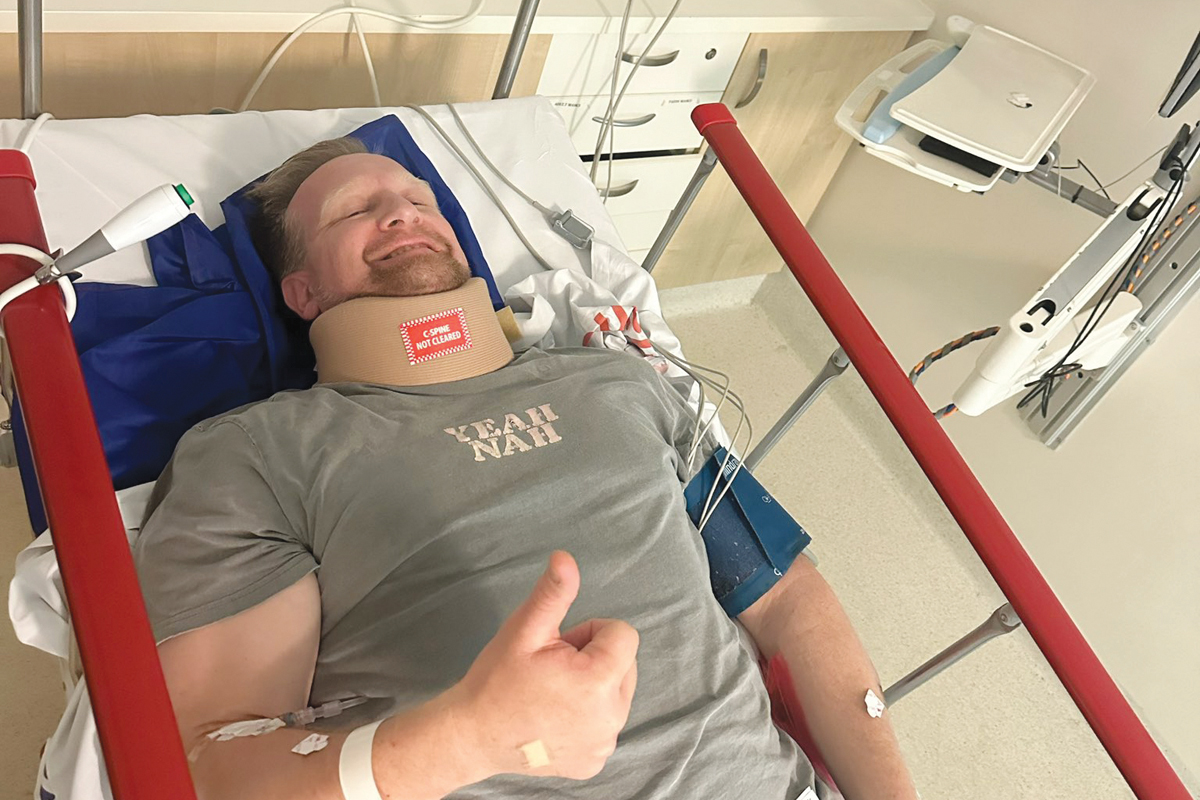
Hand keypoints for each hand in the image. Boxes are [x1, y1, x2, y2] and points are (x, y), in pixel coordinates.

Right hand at [449, 551, 638, 780]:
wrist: (471, 735)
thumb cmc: (496, 680)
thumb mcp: (523, 630)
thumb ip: (552, 593)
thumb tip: (565, 557)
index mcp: (598, 680)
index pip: (624, 634)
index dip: (591, 632)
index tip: (560, 646)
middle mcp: (611, 717)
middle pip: (624, 663)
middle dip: (594, 658)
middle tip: (553, 669)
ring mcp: (603, 744)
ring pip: (617, 693)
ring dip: (593, 686)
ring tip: (552, 693)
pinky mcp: (594, 762)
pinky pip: (604, 724)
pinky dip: (587, 717)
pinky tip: (553, 719)